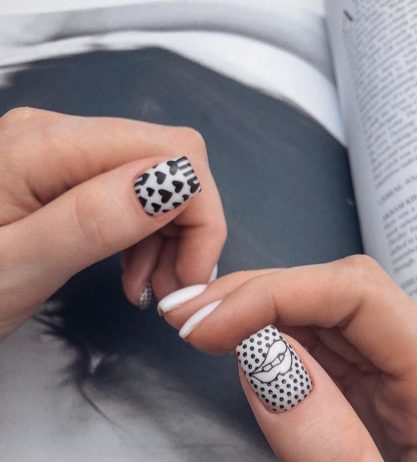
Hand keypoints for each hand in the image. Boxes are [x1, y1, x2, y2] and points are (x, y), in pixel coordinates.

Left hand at [0, 108, 225, 339]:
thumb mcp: (13, 269)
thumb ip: (91, 222)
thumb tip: (173, 183)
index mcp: (47, 146)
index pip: (175, 153)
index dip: (201, 214)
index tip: (190, 276)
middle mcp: (61, 136)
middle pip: (174, 160)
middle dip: (192, 227)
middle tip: (174, 287)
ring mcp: (64, 154)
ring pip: (162, 177)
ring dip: (173, 234)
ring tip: (148, 285)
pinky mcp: (67, 176)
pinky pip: (136, 193)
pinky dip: (151, 234)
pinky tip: (133, 268)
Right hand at [162, 256, 416, 460]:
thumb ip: (328, 443)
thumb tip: (263, 356)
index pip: (361, 296)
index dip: (278, 293)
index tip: (210, 323)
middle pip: (338, 289)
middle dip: (256, 292)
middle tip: (188, 314)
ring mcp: (393, 370)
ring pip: (321, 305)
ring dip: (254, 304)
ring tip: (199, 319)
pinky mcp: (367, 383)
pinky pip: (315, 337)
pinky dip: (266, 329)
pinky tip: (235, 335)